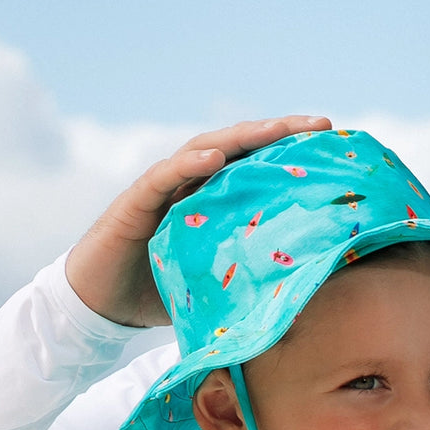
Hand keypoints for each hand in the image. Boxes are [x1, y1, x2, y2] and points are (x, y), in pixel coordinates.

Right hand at [66, 115, 332, 325]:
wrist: (98, 304)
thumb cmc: (156, 293)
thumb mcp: (214, 285)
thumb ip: (247, 281)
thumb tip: (300, 301)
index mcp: (211, 199)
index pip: (255, 166)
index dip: (290, 154)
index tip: (330, 144)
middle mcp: (189, 184)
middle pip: (239, 147)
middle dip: (279, 132)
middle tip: (320, 125)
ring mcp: (162, 188)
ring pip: (205, 149)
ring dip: (242, 137)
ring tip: (275, 130)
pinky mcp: (135, 202)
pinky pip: (163, 177)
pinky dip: (189, 163)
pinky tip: (215, 156)